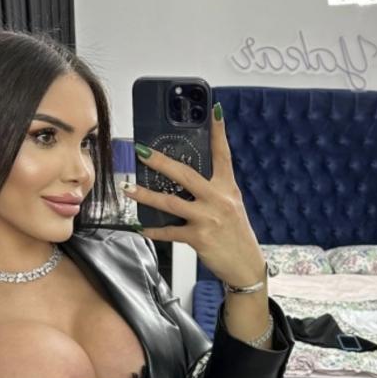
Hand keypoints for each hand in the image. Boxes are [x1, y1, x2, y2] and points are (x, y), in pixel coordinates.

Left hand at [122, 103, 266, 286]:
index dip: (219, 131)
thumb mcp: (232, 208)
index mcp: (228, 189)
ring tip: (130, 189)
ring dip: (146, 195)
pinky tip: (140, 227)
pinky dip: (153, 230)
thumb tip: (186, 183)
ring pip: (171, 202)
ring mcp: (208, 218)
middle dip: (160, 161)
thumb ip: (213, 193)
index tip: (214, 110)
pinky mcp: (199, 238)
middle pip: (185, 174)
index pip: (224, 155)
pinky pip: (170, 232)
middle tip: (142, 152)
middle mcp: (218, 199)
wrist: (246, 266)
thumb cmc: (237, 237)